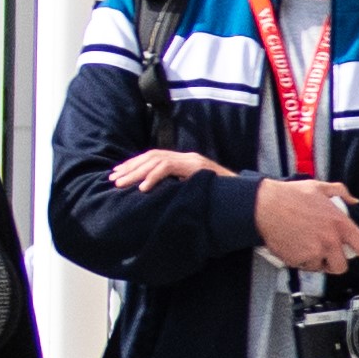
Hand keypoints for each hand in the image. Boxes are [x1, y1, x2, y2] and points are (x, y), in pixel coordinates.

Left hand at [106, 148, 231, 191]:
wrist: (245, 197)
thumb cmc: (221, 200)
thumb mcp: (194, 193)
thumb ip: (178, 191)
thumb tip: (159, 201)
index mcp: (184, 162)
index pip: (154, 158)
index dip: (135, 166)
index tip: (119, 175)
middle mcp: (186, 158)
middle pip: (151, 156)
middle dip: (130, 168)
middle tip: (113, 180)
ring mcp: (191, 160)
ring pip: (156, 160)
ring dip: (136, 173)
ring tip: (121, 184)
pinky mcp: (195, 166)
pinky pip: (169, 168)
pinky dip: (153, 177)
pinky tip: (143, 189)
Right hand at [255, 177, 358, 277]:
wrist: (264, 206)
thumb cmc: (289, 196)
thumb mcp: (319, 187)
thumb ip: (341, 193)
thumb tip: (353, 200)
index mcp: (338, 223)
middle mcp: (329, 240)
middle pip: (342, 266)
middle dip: (335, 262)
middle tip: (325, 251)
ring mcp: (314, 252)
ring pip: (322, 267)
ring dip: (317, 260)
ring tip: (306, 243)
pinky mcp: (299, 260)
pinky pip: (305, 267)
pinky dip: (301, 260)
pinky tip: (295, 244)